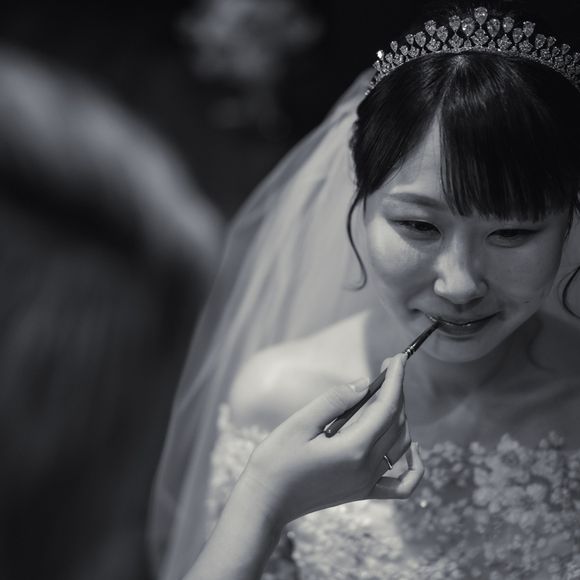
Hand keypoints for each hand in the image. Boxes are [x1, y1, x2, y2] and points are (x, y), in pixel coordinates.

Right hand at [237, 353, 423, 531]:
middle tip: (387, 368)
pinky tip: (412, 448)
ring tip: (385, 394)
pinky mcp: (363, 493)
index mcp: (353, 448)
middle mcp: (367, 467)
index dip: (395, 379)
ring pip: (402, 444)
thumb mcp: (300, 423)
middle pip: (397, 422)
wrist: (266, 501)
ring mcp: (367, 483)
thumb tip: (364, 383)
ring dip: (400, 416)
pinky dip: (415, 466)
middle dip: (396, 391)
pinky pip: (403, 485)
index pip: (387, 407)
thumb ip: (335, 401)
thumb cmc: (276, 460)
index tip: (398, 358)